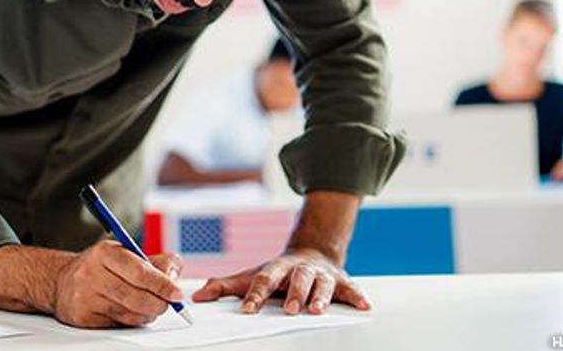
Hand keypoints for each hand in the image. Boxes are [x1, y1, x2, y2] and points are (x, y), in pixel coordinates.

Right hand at [51, 240, 183, 327]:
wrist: (61, 281)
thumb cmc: (100, 267)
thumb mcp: (126, 254)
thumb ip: (156, 263)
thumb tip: (174, 279)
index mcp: (105, 252)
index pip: (140, 271)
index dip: (162, 284)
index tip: (177, 293)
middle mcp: (91, 272)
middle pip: (136, 296)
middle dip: (158, 303)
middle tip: (166, 304)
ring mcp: (85, 296)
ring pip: (129, 313)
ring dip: (146, 313)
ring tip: (149, 307)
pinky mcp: (82, 316)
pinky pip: (117, 324)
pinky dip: (131, 320)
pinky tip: (130, 312)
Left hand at [192, 248, 368, 314]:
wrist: (312, 252)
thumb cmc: (279, 272)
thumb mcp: (252, 275)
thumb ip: (226, 286)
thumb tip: (198, 297)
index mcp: (277, 268)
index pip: (264, 279)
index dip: (255, 294)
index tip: (247, 309)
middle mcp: (300, 269)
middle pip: (296, 279)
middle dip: (293, 294)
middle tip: (289, 309)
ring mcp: (321, 275)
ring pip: (321, 284)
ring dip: (320, 297)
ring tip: (317, 310)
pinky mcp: (341, 282)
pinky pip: (351, 289)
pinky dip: (358, 297)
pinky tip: (364, 306)